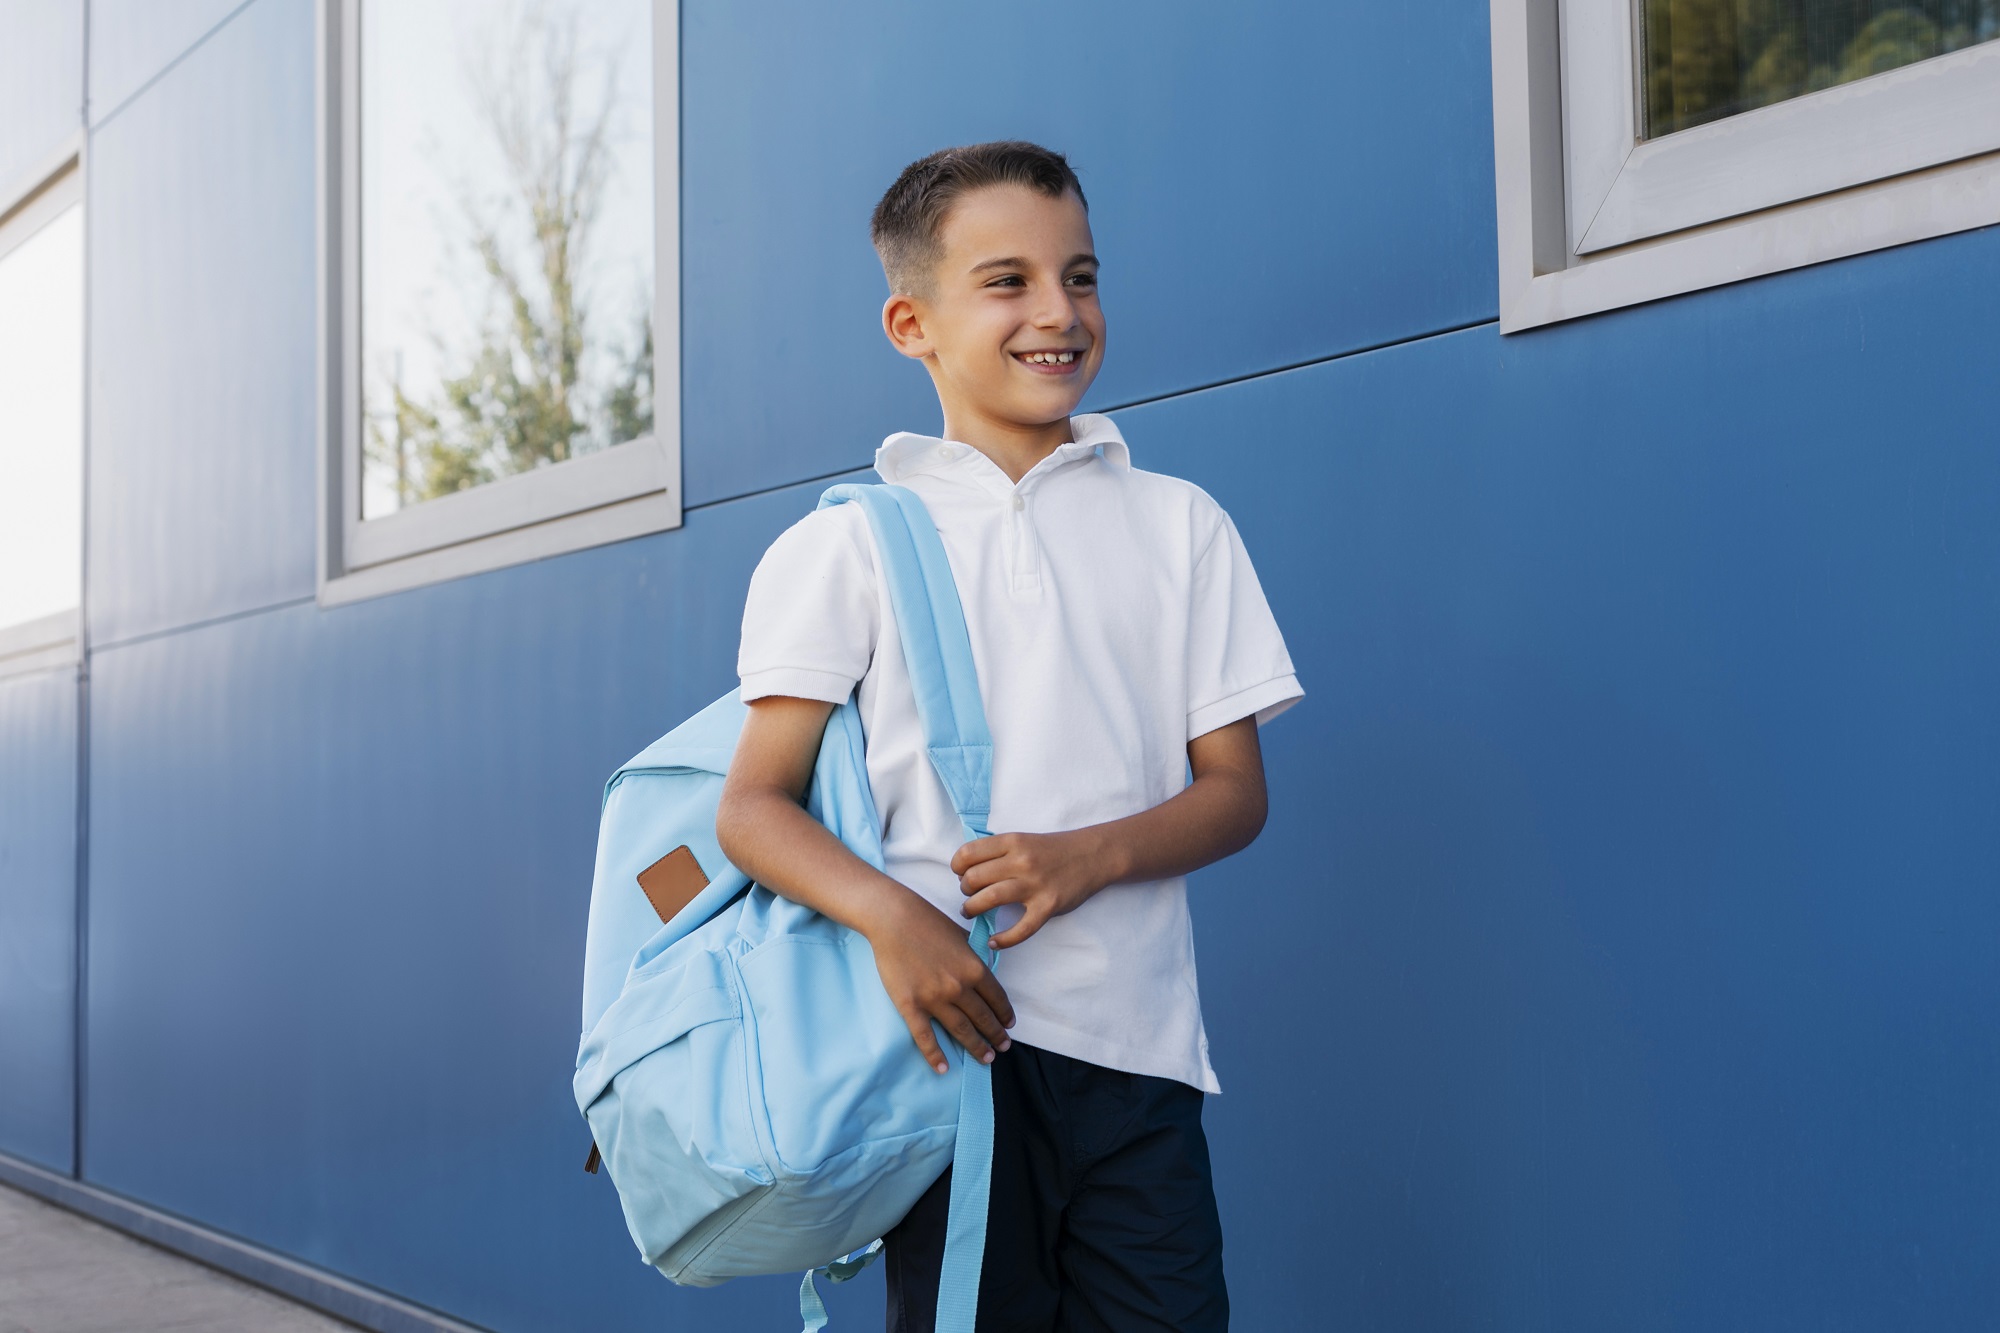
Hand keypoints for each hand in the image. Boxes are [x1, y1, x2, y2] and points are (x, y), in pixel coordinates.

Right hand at [862, 890, 1014, 1074]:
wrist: (893, 919)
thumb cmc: (927, 921)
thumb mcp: (961, 935)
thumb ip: (974, 954)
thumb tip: (985, 966)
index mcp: (974, 968)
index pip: (997, 998)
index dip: (1005, 1015)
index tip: (1009, 1026)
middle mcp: (958, 987)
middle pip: (983, 1018)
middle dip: (995, 1035)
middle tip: (1002, 1048)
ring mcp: (934, 999)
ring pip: (961, 1030)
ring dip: (976, 1047)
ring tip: (986, 1058)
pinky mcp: (910, 1006)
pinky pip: (925, 1037)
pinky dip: (935, 1055)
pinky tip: (943, 1068)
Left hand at [952, 829, 1117, 949]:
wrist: (1092, 855)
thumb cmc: (1053, 850)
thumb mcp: (1023, 839)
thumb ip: (998, 851)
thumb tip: (965, 869)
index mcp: (1012, 841)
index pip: (968, 853)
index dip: (957, 866)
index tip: (961, 874)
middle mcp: (1021, 861)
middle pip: (974, 878)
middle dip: (964, 889)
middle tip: (969, 894)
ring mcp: (1035, 885)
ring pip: (989, 899)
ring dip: (972, 909)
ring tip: (971, 912)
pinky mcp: (1048, 906)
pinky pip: (1020, 929)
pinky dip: (1003, 940)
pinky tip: (994, 942)